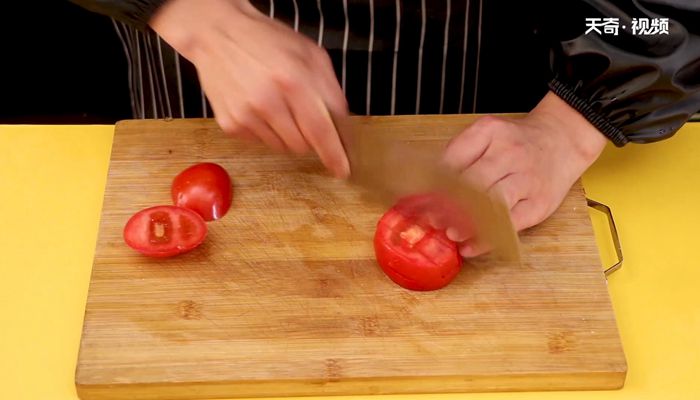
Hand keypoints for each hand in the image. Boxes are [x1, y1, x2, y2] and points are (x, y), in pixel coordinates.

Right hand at [150, 0, 349, 177]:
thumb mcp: (311, 55)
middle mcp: (269, 101)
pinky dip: (268, 131)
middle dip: (313, 138)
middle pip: (306, 145)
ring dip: (290, 135)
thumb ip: (331, 92)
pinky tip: (260, 107)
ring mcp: (247, 116)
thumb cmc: (268, 42)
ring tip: (279, 105)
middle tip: (305, 115)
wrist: (217, 35)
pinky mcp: (231, 126)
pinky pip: (263, 143)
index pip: (323, 131)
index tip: (344, 169)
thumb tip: (342, 132)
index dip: (336, 154)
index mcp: (295, 80)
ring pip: (285, 148)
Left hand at [443, 91, 606, 256]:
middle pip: (472, 183)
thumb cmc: (517, 141)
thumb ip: (460, 154)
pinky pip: (510, 225)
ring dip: (467, 222)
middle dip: (446, 205)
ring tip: (449, 233)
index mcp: (490, 133)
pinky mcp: (539, 204)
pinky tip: (470, 246)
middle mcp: (509, 154)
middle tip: (430, 220)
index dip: (433, 183)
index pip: (454, 159)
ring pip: (492, 204)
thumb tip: (427, 185)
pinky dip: (488, 239)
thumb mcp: (487, 133)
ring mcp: (526, 179)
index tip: (418, 200)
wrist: (563, 140)